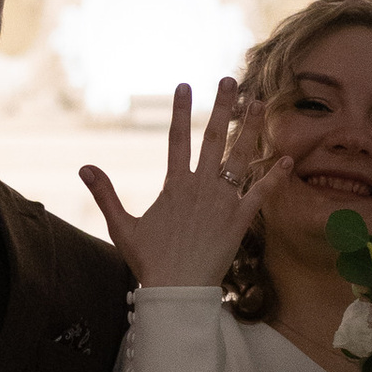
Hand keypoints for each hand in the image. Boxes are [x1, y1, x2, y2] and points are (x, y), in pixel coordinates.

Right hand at [78, 81, 297, 287]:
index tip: (185, 86)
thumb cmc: (149, 262)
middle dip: (223, 106)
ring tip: (259, 103)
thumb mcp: (122, 227)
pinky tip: (288, 158)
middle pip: (214, 138)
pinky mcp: (240, 220)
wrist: (177, 290)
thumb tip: (84, 168)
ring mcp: (223, 201)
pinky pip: (261, 193)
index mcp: (175, 185)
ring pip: (241, 157)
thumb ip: (106, 194)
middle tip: (231, 80)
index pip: (177, 138)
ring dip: (251, 128)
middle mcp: (201, 187)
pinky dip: (274, 176)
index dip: (181, 111)